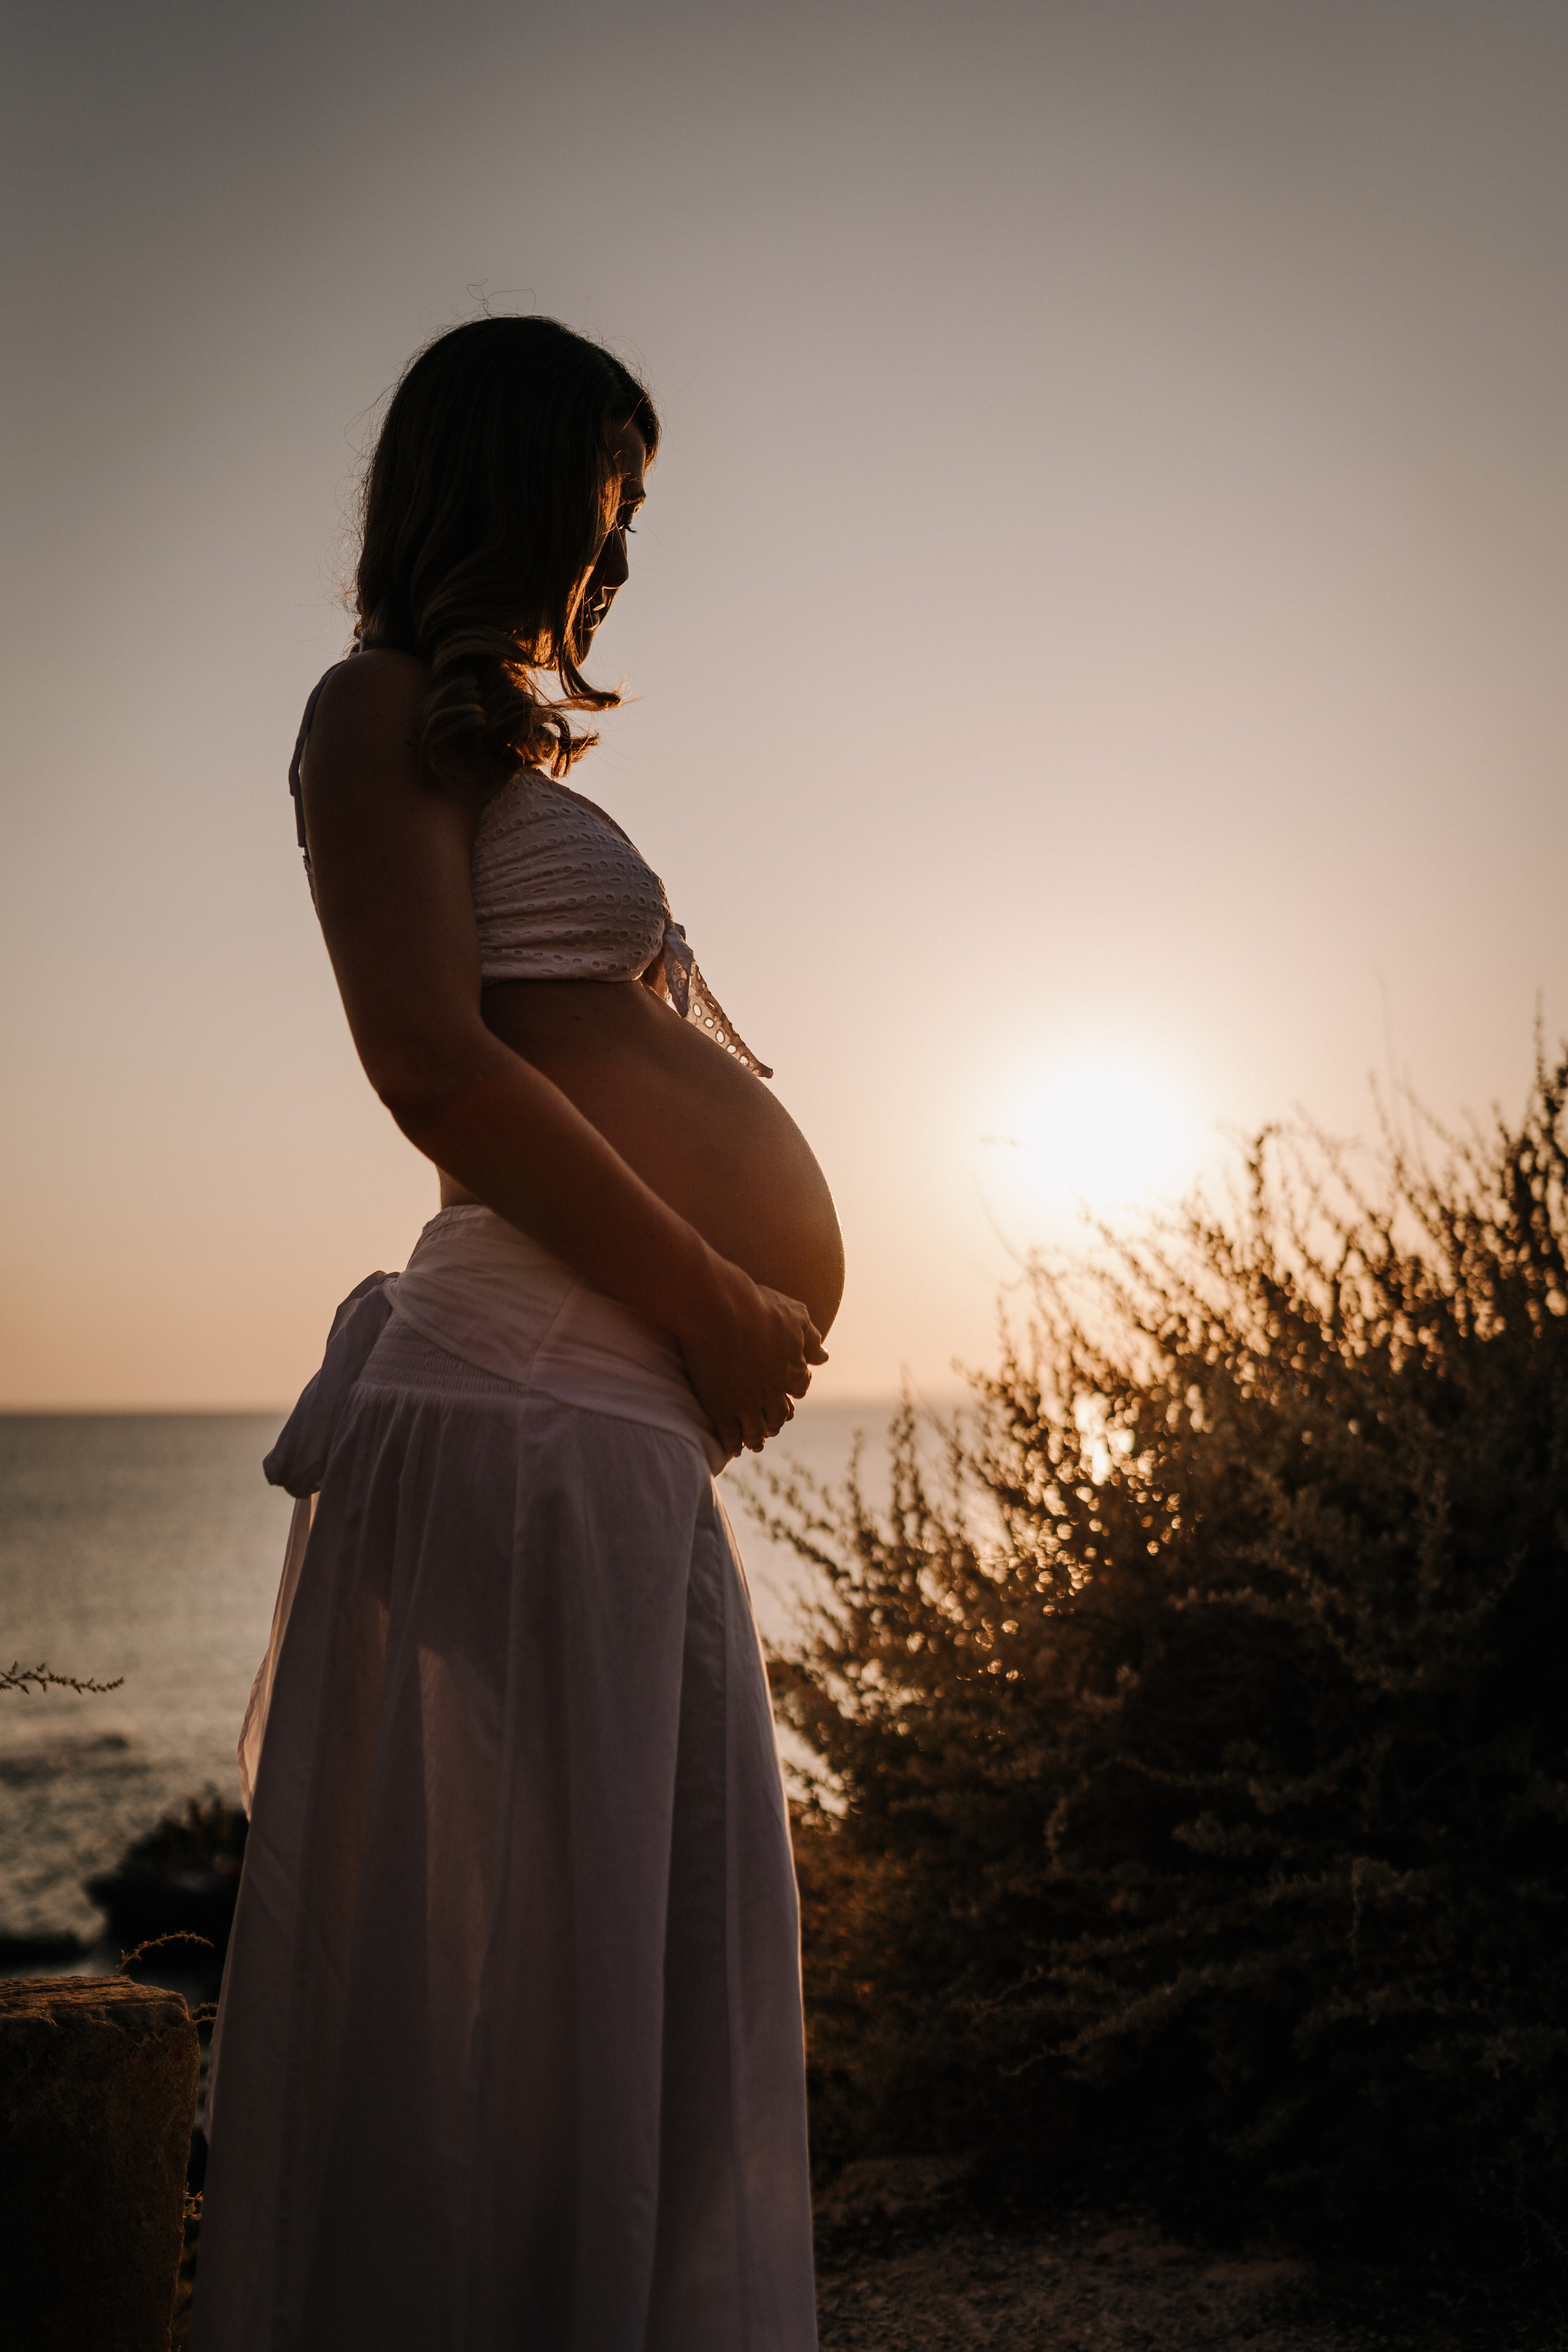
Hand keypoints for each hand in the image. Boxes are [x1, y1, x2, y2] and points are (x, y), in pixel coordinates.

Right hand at [676, 1254, 827, 1459]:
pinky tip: (732, 1448)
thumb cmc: (758, 1306)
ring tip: (754, 1444)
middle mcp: (772, 1392)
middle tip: (772, 1429)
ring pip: (755, 1430)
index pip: (799, 1388)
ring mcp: (746, 1402)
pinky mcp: (720, 1407)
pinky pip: (729, 1434)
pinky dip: (732, 1444)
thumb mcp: (795, 1316)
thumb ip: (811, 1339)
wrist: (720, 1309)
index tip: (790, 1397)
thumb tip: (824, 1357)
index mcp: (792, 1371)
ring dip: (756, 1439)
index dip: (795, 1392)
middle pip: (779, 1415)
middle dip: (777, 1423)